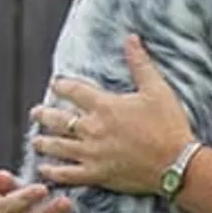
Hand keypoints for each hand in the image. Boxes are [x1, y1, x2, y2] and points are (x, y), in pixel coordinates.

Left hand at [30, 35, 196, 194]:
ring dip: (44, 141)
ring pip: (58, 146)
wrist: (176, 163)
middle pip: (58, 119)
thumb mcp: (157, 89)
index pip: (73, 91)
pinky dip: (53, 171)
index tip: (55, 84)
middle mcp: (92, 129)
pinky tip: (45, 168)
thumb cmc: (169, 125)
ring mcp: (92, 153)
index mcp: (105, 106)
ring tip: (36, 140)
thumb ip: (141, 63)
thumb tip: (131, 38)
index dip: (61, 86)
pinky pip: (67, 174)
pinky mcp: (97, 174)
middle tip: (35, 113)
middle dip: (44, 115)